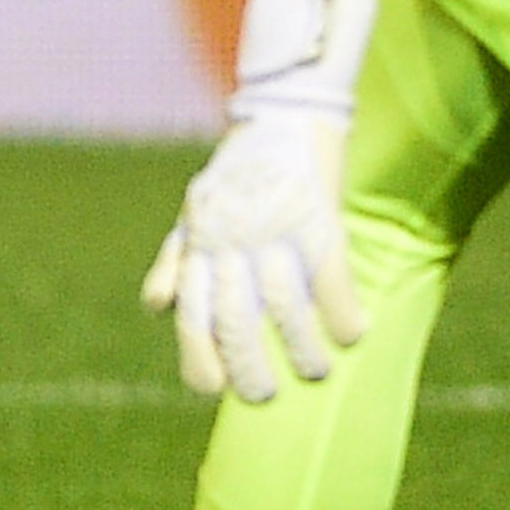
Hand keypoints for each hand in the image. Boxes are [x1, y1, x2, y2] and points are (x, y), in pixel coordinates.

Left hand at [144, 107, 365, 402]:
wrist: (285, 113)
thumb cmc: (237, 174)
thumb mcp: (194, 212)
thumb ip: (174, 261)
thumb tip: (157, 309)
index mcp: (200, 243)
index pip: (191, 313)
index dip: (199, 357)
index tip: (214, 389)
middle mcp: (232, 240)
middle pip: (236, 319)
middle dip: (249, 367)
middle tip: (264, 395)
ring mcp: (275, 229)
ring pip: (286, 306)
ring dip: (302, 347)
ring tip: (316, 372)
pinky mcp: (317, 217)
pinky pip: (330, 278)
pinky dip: (341, 312)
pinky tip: (352, 334)